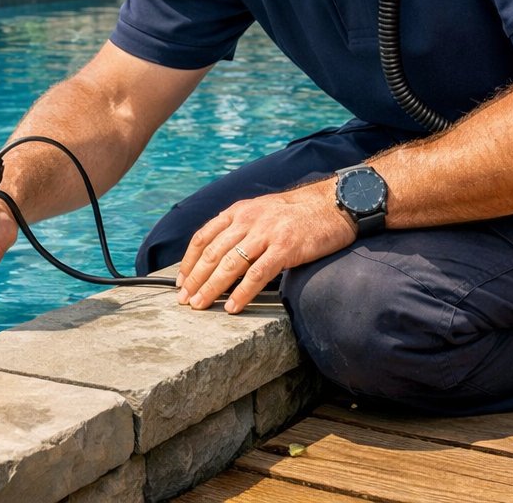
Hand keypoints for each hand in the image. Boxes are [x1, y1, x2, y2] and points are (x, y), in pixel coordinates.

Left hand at [176, 180, 355, 313]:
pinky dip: (242, 293)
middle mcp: (247, 220)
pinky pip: (257, 274)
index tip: (180, 281)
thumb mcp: (261, 211)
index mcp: (238, 211)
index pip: (203, 237)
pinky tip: (233, 307)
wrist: (331, 205)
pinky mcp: (284, 248)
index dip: (189, 261)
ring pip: (230, 264)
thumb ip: (240, 227)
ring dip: (212, 288)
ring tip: (201, 306)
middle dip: (195, 279)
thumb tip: (218, 253)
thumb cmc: (296, 214)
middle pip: (212, 253)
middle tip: (185, 300)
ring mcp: (266, 233)